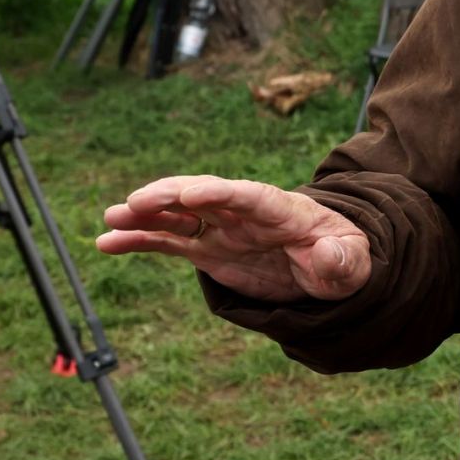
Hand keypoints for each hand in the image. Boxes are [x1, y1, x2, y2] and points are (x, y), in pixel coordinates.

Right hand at [96, 175, 371, 302]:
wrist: (330, 266)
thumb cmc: (345, 259)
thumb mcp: (353, 264)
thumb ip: (341, 260)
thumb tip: (328, 253)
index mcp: (285, 211)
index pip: (253, 196)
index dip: (223, 193)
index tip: (193, 193)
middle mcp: (247, 213)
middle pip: (207, 196)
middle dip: (173, 196)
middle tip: (138, 202)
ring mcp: (225, 228)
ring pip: (179, 214)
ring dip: (147, 214)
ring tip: (112, 217)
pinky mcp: (209, 248)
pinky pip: (169, 241)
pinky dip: (140, 240)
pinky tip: (107, 242)